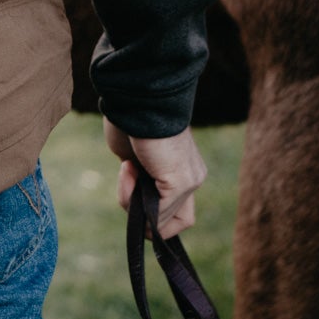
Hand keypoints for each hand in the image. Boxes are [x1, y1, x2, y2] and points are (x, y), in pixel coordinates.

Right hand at [103, 118, 206, 239]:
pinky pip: (156, 213)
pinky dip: (132, 198)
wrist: (138, 96)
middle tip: (127, 181)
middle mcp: (193, 177)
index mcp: (184, 169)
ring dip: (132, 203)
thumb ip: (138, 179)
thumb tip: (134, 195)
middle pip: (179, 222)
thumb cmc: (130, 119)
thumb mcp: (133, 156)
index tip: (128, 180)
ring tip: (124, 171)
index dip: (151, 210)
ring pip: (162, 221)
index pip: (177, 209)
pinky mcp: (180, 182)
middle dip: (146, 216)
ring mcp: (190, 181)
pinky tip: (126, 168)